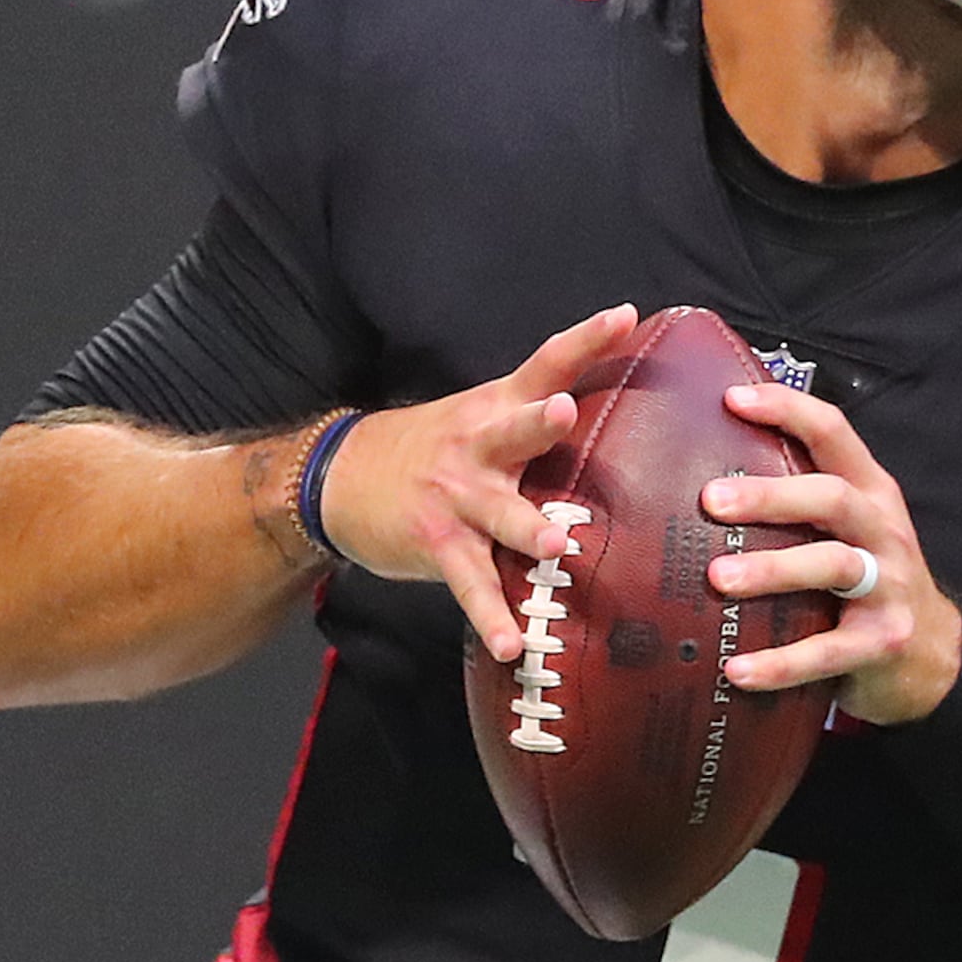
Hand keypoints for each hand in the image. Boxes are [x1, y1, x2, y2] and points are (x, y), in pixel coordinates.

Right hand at [319, 304, 640, 660]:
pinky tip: (513, 646)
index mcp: (493, 410)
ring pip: (499, 514)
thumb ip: (532, 417)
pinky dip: (493, 618)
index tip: (624, 315)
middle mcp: (477, 449)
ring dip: (526, 527)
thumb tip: (610, 413)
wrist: (337, 478)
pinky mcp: (438, 545)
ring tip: (555, 543)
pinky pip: (472, 586)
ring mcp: (456, 499)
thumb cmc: (427, 451)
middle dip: (540, 421)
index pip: (545, 364)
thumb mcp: (476, 418)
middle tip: (563, 412)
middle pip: (515, 430)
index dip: (585, 339)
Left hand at [700, 380, 961, 723]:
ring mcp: (888, 587)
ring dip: (774, 570)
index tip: (731, 399)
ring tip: (718, 579)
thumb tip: (698, 477)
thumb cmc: (866, 581)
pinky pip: (829, 652)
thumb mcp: (845, 531)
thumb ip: (796, 501)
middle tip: (710, 499)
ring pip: (833, 566)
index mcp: (868, 492)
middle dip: (771, 496)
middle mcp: (882, 530)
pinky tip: (735, 671)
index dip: (787, 410)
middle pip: (831, 498)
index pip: (833, 433)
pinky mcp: (884, 643)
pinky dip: (782, 663)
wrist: (934, 656)